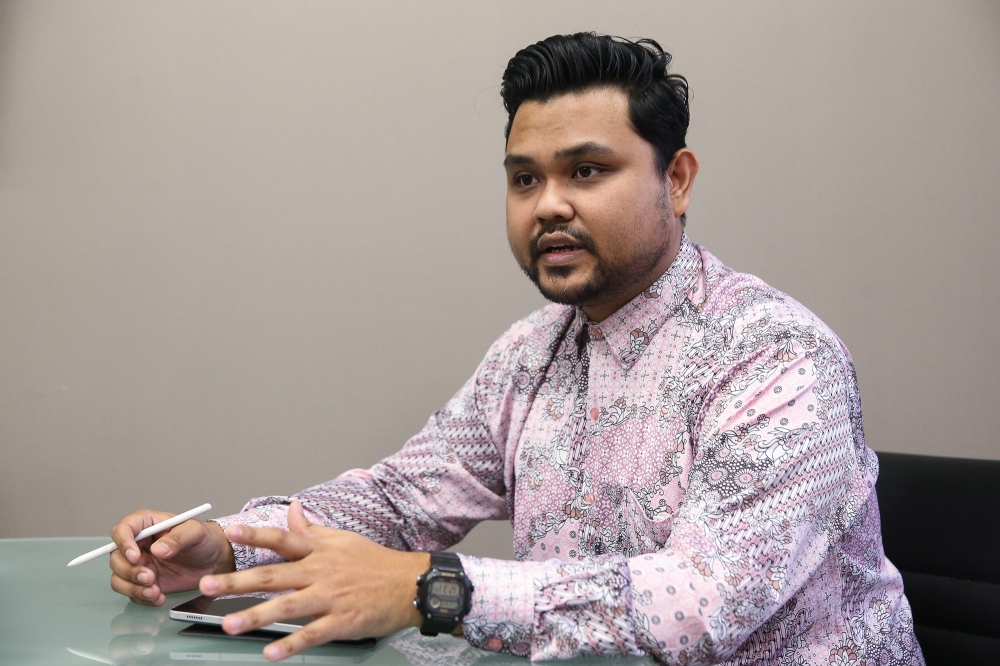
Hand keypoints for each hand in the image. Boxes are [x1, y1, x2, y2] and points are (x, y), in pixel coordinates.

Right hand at [109, 509, 234, 605]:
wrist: (214, 561)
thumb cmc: (204, 539)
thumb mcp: (196, 532)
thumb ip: (178, 538)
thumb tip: (158, 549)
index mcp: (147, 525)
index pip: (123, 529)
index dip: (124, 543)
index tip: (136, 557)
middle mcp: (139, 544)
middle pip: (116, 557)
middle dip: (129, 571)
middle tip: (150, 577)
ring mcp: (140, 564)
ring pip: (119, 577)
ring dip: (133, 587)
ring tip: (155, 591)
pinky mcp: (144, 581)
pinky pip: (132, 592)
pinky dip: (142, 597)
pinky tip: (159, 597)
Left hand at [198, 500, 429, 661]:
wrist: (410, 584)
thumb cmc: (376, 563)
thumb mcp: (343, 539)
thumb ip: (312, 530)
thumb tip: (293, 509)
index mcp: (319, 551)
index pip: (282, 539)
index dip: (256, 534)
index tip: (230, 530)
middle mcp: (320, 571)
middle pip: (273, 575)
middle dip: (237, 581)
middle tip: (207, 586)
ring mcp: (330, 597)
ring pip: (287, 606)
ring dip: (256, 616)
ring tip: (230, 624)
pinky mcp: (342, 621)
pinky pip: (312, 634)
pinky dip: (291, 643)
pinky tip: (271, 652)